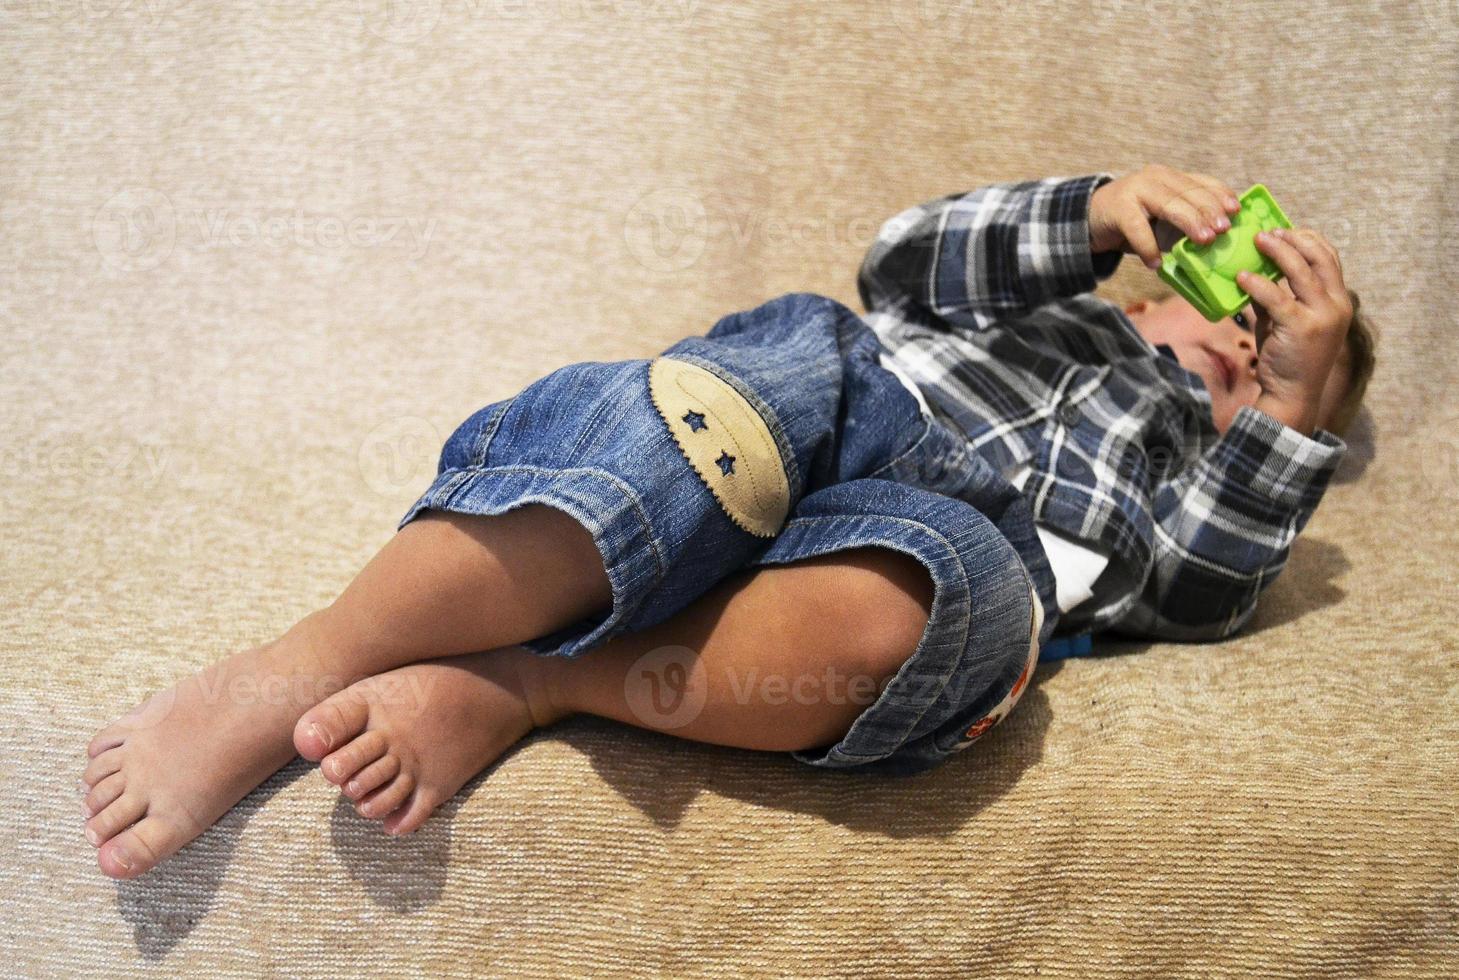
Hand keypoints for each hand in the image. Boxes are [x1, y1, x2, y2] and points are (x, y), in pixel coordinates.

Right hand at [1088, 164, 1242, 269]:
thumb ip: (1185, 223)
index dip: (1220, 195)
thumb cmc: (1133, 222)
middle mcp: (1155, 178)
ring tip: (1203, 241)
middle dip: (1208, 211)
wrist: (1088, 219)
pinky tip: (1156, 262)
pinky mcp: (1118, 208)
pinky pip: (1137, 227)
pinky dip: (1148, 246)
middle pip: (1188, 192)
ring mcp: (1135, 190)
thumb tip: (1217, 241)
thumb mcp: (1162, 218)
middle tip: (1223, 230)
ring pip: (1169, 204)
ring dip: (1189, 222)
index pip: (1201, 182)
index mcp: (1171, 178)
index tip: (1235, 211)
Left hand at [1240, 227, 1352, 433]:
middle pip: (1320, 258)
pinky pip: (1277, 297)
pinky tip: (1243, 277)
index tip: (1286, 230)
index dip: (1308, 239)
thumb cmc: (1288, 357)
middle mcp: (1336, 305)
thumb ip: (1278, 297)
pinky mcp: (1301, 328)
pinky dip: (1259, 283)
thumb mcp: (1286, 321)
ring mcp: (1321, 316)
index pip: (1329, 259)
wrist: (1292, 394)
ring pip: (1302, 272)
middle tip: (1269, 232)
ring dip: (1278, 252)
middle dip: (1295, 239)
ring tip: (1258, 240)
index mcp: (1338, 300)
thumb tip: (1255, 271)